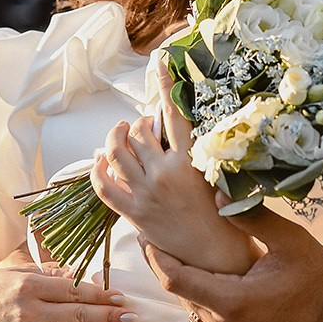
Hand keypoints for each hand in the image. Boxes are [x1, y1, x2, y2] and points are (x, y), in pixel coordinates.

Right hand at [0, 256, 136, 321]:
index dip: (101, 294)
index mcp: (32, 285)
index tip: (122, 298)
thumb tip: (79, 274)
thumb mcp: (20, 271)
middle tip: (131, 318)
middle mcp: (30, 309)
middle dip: (107, 316)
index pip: (75, 290)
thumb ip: (51, 273)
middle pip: (77, 314)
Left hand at [91, 65, 254, 274]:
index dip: (165, 85)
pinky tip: (99, 162)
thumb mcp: (218, 176)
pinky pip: (104, 187)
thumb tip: (175, 130)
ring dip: (114, 137)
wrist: (217, 258)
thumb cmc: (225, 217)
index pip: (173, 114)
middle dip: (138, 122)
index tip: (159, 63)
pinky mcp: (134, 214)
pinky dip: (97, 170)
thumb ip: (199, 152)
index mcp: (191, 160)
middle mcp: (165, 173)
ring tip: (119, 133)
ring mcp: (147, 193)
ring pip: (117, 153)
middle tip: (142, 125)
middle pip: (140, 131)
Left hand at [139, 201, 322, 321]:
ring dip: (192, 286)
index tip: (146, 238)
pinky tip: (218, 282)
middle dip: (172, 268)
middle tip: (161, 240)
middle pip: (184, 295)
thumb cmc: (319, 280)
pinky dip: (210, 302)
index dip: (157, 259)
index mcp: (233, 302)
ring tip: (188, 257)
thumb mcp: (289, 241)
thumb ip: (251, 218)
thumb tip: (216, 195)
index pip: (177, 280)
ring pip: (198, 310)